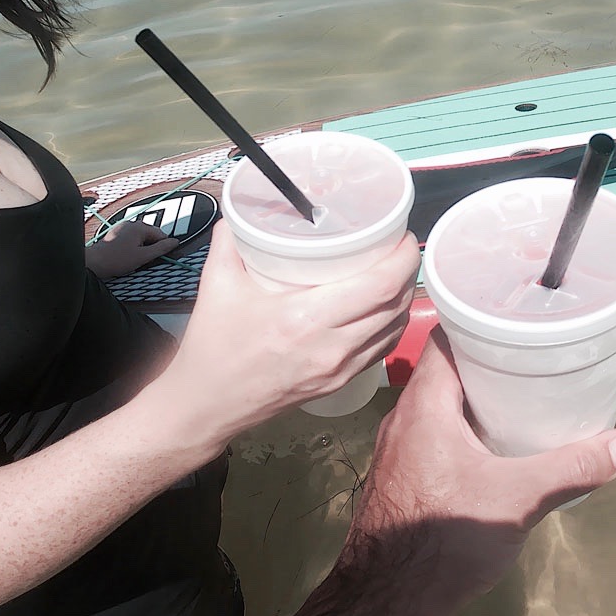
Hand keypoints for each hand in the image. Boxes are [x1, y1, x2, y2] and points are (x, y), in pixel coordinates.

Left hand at [85, 220, 179, 278]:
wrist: (95, 262)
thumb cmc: (116, 260)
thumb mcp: (144, 257)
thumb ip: (161, 249)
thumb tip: (174, 242)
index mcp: (140, 227)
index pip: (161, 234)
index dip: (162, 247)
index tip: (159, 257)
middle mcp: (131, 224)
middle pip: (151, 234)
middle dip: (151, 246)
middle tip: (145, 259)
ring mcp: (123, 227)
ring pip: (141, 236)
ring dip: (142, 246)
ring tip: (134, 258)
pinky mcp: (117, 232)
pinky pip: (131, 237)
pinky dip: (133, 245)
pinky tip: (127, 255)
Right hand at [159, 222, 419, 442]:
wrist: (206, 406)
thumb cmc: (212, 346)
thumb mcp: (216, 285)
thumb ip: (230, 240)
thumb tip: (240, 208)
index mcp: (305, 319)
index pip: (379, 286)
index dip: (403, 259)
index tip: (403, 235)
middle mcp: (331, 347)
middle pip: (395, 305)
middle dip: (408, 272)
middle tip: (401, 246)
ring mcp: (338, 370)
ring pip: (393, 329)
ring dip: (403, 298)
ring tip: (397, 272)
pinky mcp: (338, 384)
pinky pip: (380, 349)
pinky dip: (390, 324)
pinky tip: (383, 307)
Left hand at [343, 330, 615, 615]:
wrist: (386, 602)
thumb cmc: (444, 539)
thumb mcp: (517, 499)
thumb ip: (571, 468)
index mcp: (424, 406)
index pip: (445, 339)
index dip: (479, 324)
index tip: (517, 321)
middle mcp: (402, 419)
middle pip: (445, 372)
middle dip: (488, 365)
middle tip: (533, 363)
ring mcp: (396, 451)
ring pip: (438, 408)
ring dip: (474, 403)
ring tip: (520, 403)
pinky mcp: (398, 480)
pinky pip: (432, 437)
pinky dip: (461, 432)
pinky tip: (491, 452)